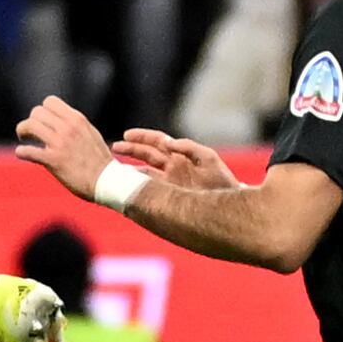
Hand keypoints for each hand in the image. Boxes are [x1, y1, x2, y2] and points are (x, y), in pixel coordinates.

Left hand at [13, 94, 118, 202]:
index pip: (50, 101)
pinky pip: (28, 151)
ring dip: (22, 131)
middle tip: (30, 133)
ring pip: (30, 126)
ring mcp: (60, 144)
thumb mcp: (90, 133)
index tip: (42, 122)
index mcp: (77, 120)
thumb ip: (75, 124)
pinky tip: (22, 153)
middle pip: (36, 112)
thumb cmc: (98, 160)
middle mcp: (68, 128)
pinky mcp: (54, 160)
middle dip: (31, 121)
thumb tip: (60, 119)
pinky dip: (22, 152)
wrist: (107, 181)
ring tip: (24, 139)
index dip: (42, 111)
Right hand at [113, 127, 235, 189]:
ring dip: (129, 169)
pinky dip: (136, 186)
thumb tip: (168, 142)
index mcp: (179, 156)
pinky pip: (147, 189)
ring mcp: (168, 183)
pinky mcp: (167, 197)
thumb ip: (189, 147)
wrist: (228, 206)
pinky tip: (126, 186)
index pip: (157, 142)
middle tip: (114, 147)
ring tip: (114, 167)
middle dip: (130, 150)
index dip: (141, 137)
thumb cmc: (221, 181)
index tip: (126, 135)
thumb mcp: (208, 159)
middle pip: (146, 155)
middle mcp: (171, 168)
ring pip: (143, 172)